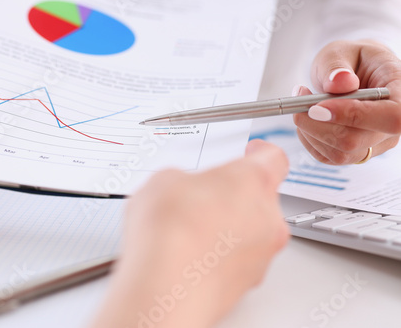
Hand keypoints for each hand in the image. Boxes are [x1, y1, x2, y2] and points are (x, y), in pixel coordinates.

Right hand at [91, 140, 288, 327]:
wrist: (167, 286)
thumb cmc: (172, 231)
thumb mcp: (165, 180)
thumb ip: (185, 179)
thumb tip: (180, 189)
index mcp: (253, 181)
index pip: (273, 158)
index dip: (260, 153)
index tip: (252, 153)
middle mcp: (267, 218)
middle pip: (260, 199)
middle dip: (233, 197)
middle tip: (202, 199)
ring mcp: (260, 255)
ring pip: (250, 232)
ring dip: (227, 229)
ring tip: (188, 232)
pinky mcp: (246, 284)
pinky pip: (238, 260)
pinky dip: (219, 256)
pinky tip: (189, 256)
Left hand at [293, 40, 400, 164]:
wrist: (351, 74)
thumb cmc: (351, 60)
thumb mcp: (341, 51)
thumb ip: (337, 66)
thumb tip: (340, 82)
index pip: (391, 117)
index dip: (354, 115)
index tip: (318, 106)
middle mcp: (392, 126)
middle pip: (355, 141)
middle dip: (317, 123)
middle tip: (301, 96)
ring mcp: (375, 144)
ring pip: (339, 153)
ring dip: (310, 130)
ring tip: (304, 104)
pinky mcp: (355, 153)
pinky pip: (327, 157)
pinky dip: (309, 139)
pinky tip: (308, 120)